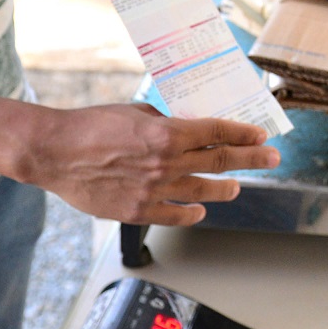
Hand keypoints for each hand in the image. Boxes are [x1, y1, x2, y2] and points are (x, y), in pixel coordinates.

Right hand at [24, 103, 278, 225]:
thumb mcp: (135, 112)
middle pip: (219, 161)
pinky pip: (175, 215)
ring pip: (202, 192)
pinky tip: (201, 211)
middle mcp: (166, 163)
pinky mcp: (137, 211)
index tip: (261, 136)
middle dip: (251, 160)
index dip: (243, 135)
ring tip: (236, 186)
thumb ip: (165, 122)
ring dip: (225, 189)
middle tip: (271, 159)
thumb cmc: (91, 126)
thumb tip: (188, 128)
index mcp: (166, 134)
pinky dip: (192, 214)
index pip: (217, 133)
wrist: (55, 152)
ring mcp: (153, 190)